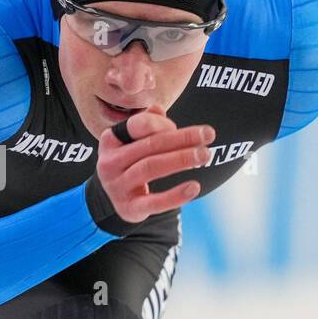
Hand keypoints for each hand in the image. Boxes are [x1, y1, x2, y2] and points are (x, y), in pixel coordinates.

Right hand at [94, 112, 213, 222]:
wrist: (119, 199)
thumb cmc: (133, 162)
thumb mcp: (135, 141)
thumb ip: (148, 124)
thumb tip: (157, 110)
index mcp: (111, 140)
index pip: (138, 125)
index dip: (165, 124)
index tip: (190, 129)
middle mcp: (109, 162)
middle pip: (149, 145)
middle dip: (182, 139)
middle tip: (209, 135)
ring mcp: (116, 186)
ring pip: (150, 168)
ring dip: (180, 160)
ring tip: (205, 155)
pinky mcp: (128, 208)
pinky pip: (153, 202)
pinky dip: (175, 195)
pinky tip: (194, 187)